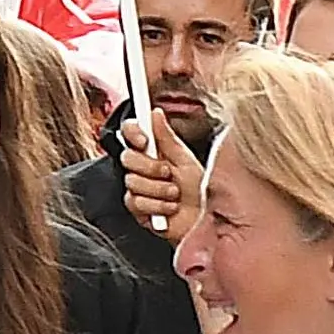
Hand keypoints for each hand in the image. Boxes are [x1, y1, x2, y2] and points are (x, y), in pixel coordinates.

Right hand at [118, 120, 199, 239]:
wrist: (206, 220)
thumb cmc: (200, 191)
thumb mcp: (186, 159)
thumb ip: (167, 137)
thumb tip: (155, 113)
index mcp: (152, 151)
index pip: (129, 133)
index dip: (133, 133)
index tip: (144, 140)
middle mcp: (142, 168)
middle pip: (126, 158)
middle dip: (150, 167)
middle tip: (169, 173)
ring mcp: (138, 189)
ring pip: (132, 182)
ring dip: (159, 189)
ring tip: (175, 194)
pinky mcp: (138, 210)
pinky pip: (136, 202)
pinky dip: (158, 205)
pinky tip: (170, 208)